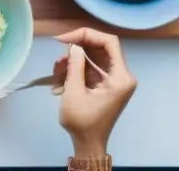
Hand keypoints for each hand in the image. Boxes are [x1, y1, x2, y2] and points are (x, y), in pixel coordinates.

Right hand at [56, 28, 136, 157]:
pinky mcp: (105, 83)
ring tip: (56, 73)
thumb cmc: (83, 122)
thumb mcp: (74, 92)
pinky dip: (75, 69)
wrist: (88, 144)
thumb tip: (74, 45)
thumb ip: (75, 65)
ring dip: (72, 61)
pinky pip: (90, 67)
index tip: (64, 40)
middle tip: (58, 58)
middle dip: (76, 50)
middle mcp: (121, 75)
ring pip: (92, 57)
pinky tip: (60, 80)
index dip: (86, 35)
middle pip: (100, 48)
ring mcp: (114, 79)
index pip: (109, 42)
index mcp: (120, 78)